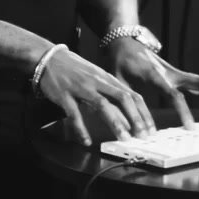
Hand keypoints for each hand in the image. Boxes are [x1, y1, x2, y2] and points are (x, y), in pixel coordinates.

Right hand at [35, 46, 155, 145]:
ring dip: (115, 122)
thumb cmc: (74, 69)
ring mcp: (81, 88)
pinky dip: (81, 129)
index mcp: (107, 79)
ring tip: (122, 138)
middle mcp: (97, 83)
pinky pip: (74, 114)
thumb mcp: (96, 78)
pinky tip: (86, 141)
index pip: (132, 95)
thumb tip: (125, 117)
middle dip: (135, 118)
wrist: (48, 58)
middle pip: (122, 98)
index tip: (150, 129)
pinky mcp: (64, 96)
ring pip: (102, 105)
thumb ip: (110, 94)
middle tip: (142, 136)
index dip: (143, 113)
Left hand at [109, 39, 198, 126]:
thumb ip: (125, 102)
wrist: (125, 40)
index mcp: (155, 76)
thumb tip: (128, 126)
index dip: (184, 111)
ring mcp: (177, 73)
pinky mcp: (179, 75)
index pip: (174, 94)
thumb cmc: (119, 62)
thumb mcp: (117, 81)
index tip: (191, 127)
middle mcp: (171, 73)